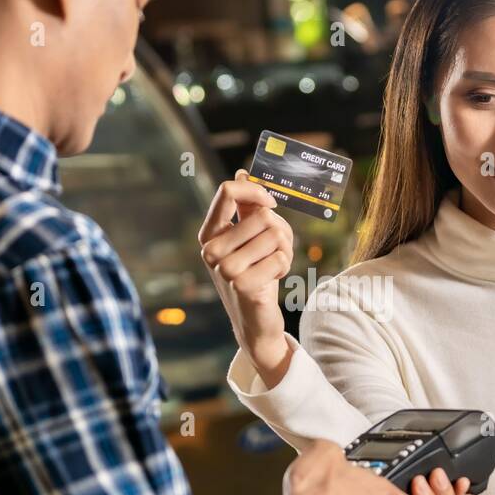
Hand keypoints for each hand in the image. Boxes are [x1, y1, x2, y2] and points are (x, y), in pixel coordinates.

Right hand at [198, 172, 294, 385]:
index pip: (228, 191)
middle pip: (262, 215)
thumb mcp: (249, 240)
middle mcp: (210, 251)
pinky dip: (284, 267)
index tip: (271, 203)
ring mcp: (224, 269)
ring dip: (284, 250)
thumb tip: (242, 172)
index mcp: (209, 235)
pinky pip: (281, 257)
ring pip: (274, 235)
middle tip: (274, 251)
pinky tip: (272, 281)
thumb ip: (246, 208)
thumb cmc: (255, 275)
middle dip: (280, 231)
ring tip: (273, 267)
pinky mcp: (242, 285)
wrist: (255, 322)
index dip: (256, 191)